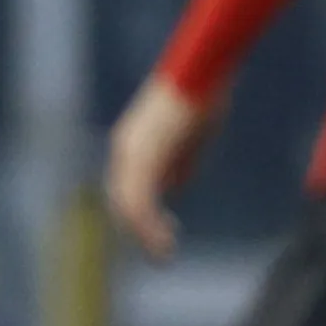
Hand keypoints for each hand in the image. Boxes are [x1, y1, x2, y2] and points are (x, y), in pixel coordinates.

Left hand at [104, 77, 218, 259]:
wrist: (202, 71)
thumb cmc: (203, 96)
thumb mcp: (190, 138)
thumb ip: (180, 163)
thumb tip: (174, 187)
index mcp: (132, 145)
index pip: (126, 189)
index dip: (141, 215)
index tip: (164, 232)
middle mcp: (125, 150)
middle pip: (122, 201)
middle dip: (140, 231)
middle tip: (162, 252)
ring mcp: (131, 153)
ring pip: (128, 207)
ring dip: (146, 235)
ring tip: (164, 255)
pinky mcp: (144, 157)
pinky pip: (140, 202)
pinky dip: (150, 227)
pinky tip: (166, 242)